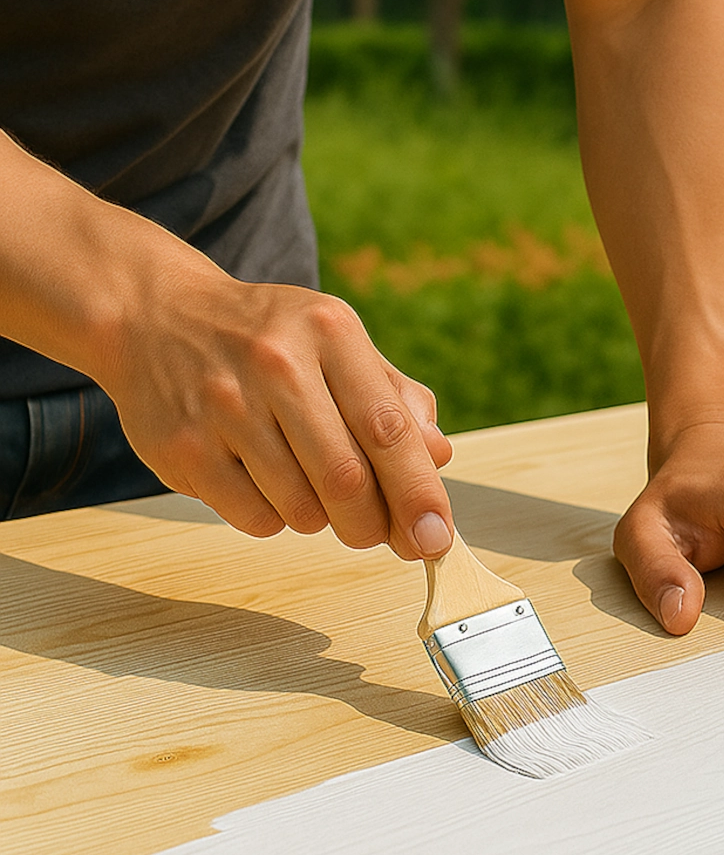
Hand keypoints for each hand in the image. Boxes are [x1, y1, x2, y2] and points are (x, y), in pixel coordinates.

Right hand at [102, 272, 454, 558]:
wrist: (153, 314)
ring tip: (308, 484)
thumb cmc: (269, 340)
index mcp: (330, 332)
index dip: (420, 494)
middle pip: (347, 481)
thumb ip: (395, 399)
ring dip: (321, 519)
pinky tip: (263, 482)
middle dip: (373, 525)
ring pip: (302, 508)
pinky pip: (255, 518)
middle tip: (378, 531)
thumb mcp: (338, 344)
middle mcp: (277, 363)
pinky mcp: (183, 446)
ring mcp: (224, 404)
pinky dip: (274, 519)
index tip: (437, 539)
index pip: (389, 429)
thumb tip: (439, 457)